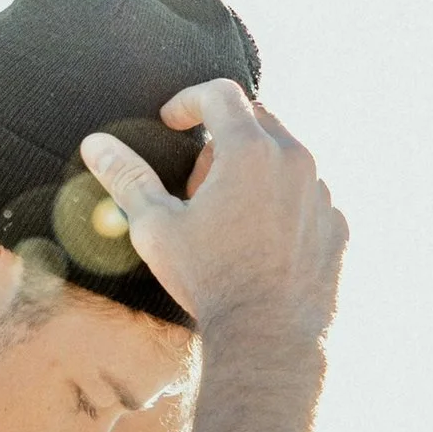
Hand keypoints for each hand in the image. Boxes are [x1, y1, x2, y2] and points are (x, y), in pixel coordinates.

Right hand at [79, 81, 347, 338]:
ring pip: (285, 157)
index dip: (188, 101)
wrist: (270, 338)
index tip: (171, 123)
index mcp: (250, 150)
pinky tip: (257, 242)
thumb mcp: (156, 227)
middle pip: (257, 119)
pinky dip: (281, 202)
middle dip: (220, 138)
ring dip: (252, 170)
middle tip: (195, 184)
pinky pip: (307, 195)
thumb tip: (96, 145)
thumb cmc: (209, 281)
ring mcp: (322, 192)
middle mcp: (295, 160)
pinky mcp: (336, 224)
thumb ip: (127, 178)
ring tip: (226, 217)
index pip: (220, 93)